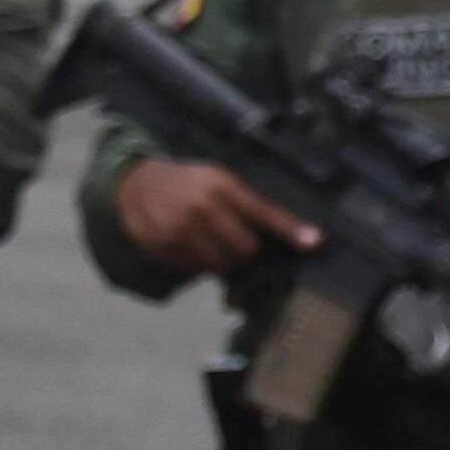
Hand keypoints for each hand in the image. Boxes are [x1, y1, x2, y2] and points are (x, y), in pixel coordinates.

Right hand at [113, 158, 317, 274]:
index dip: (290, 229)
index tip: (314, 242)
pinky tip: (187, 243)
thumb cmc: (188, 182)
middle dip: (246, 250)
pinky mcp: (161, 246)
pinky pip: (194, 269)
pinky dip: (197, 262)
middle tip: (234, 239)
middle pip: (246, 249)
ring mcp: (179, 229)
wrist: (135, 183)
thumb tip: (287, 234)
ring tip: (208, 240)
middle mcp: (201, 207)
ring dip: (222, 259)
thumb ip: (247, 203)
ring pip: (221, 264)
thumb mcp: (219, 179)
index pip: (264, 211)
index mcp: (221, 185)